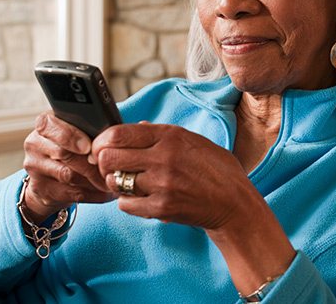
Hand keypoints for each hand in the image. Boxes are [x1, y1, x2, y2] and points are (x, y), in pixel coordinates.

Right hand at [21, 112, 116, 222]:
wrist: (51, 178)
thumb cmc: (74, 149)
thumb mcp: (78, 134)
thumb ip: (90, 131)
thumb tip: (113, 138)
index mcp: (45, 124)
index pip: (50, 125)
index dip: (70, 136)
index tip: (88, 146)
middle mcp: (35, 144)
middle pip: (62, 152)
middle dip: (90, 162)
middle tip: (110, 167)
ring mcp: (34, 168)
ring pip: (68, 175)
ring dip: (95, 179)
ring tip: (113, 180)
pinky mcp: (40, 189)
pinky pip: (71, 193)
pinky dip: (93, 194)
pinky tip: (107, 193)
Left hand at [91, 121, 254, 228]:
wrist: (235, 203)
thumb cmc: (216, 170)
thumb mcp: (193, 140)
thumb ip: (162, 133)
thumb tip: (135, 127)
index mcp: (170, 136)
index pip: (118, 133)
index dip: (101, 141)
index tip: (100, 147)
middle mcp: (163, 157)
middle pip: (108, 157)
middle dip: (102, 162)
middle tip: (109, 167)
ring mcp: (162, 184)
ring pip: (114, 181)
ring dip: (115, 183)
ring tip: (127, 183)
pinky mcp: (162, 208)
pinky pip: (125, 204)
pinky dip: (127, 202)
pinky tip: (139, 198)